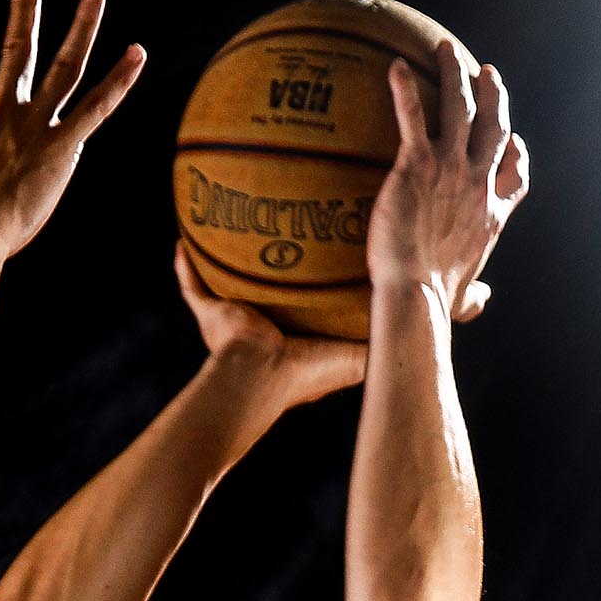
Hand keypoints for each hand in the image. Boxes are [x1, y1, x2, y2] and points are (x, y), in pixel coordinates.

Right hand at [173, 240, 367, 397]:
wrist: (258, 379)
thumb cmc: (304, 373)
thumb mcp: (355, 358)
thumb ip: (380, 341)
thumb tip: (417, 324)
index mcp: (292, 337)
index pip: (305, 305)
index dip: (315, 284)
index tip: (329, 253)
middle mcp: (261, 327)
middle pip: (267, 288)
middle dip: (272, 263)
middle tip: (284, 226)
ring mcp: (233, 321)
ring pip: (227, 282)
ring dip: (226, 259)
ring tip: (233, 222)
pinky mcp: (210, 315)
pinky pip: (192, 284)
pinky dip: (185, 266)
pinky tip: (183, 239)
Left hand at [368, 38, 529, 323]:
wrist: (416, 296)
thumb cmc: (435, 303)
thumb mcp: (463, 300)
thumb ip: (473, 296)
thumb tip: (481, 300)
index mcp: (491, 215)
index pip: (515, 176)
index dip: (516, 155)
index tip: (513, 141)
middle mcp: (478, 185)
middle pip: (495, 127)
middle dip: (495, 96)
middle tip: (488, 73)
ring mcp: (450, 170)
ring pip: (460, 108)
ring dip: (456, 75)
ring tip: (446, 49)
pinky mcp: (417, 165)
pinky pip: (413, 116)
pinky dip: (405, 88)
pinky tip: (395, 65)